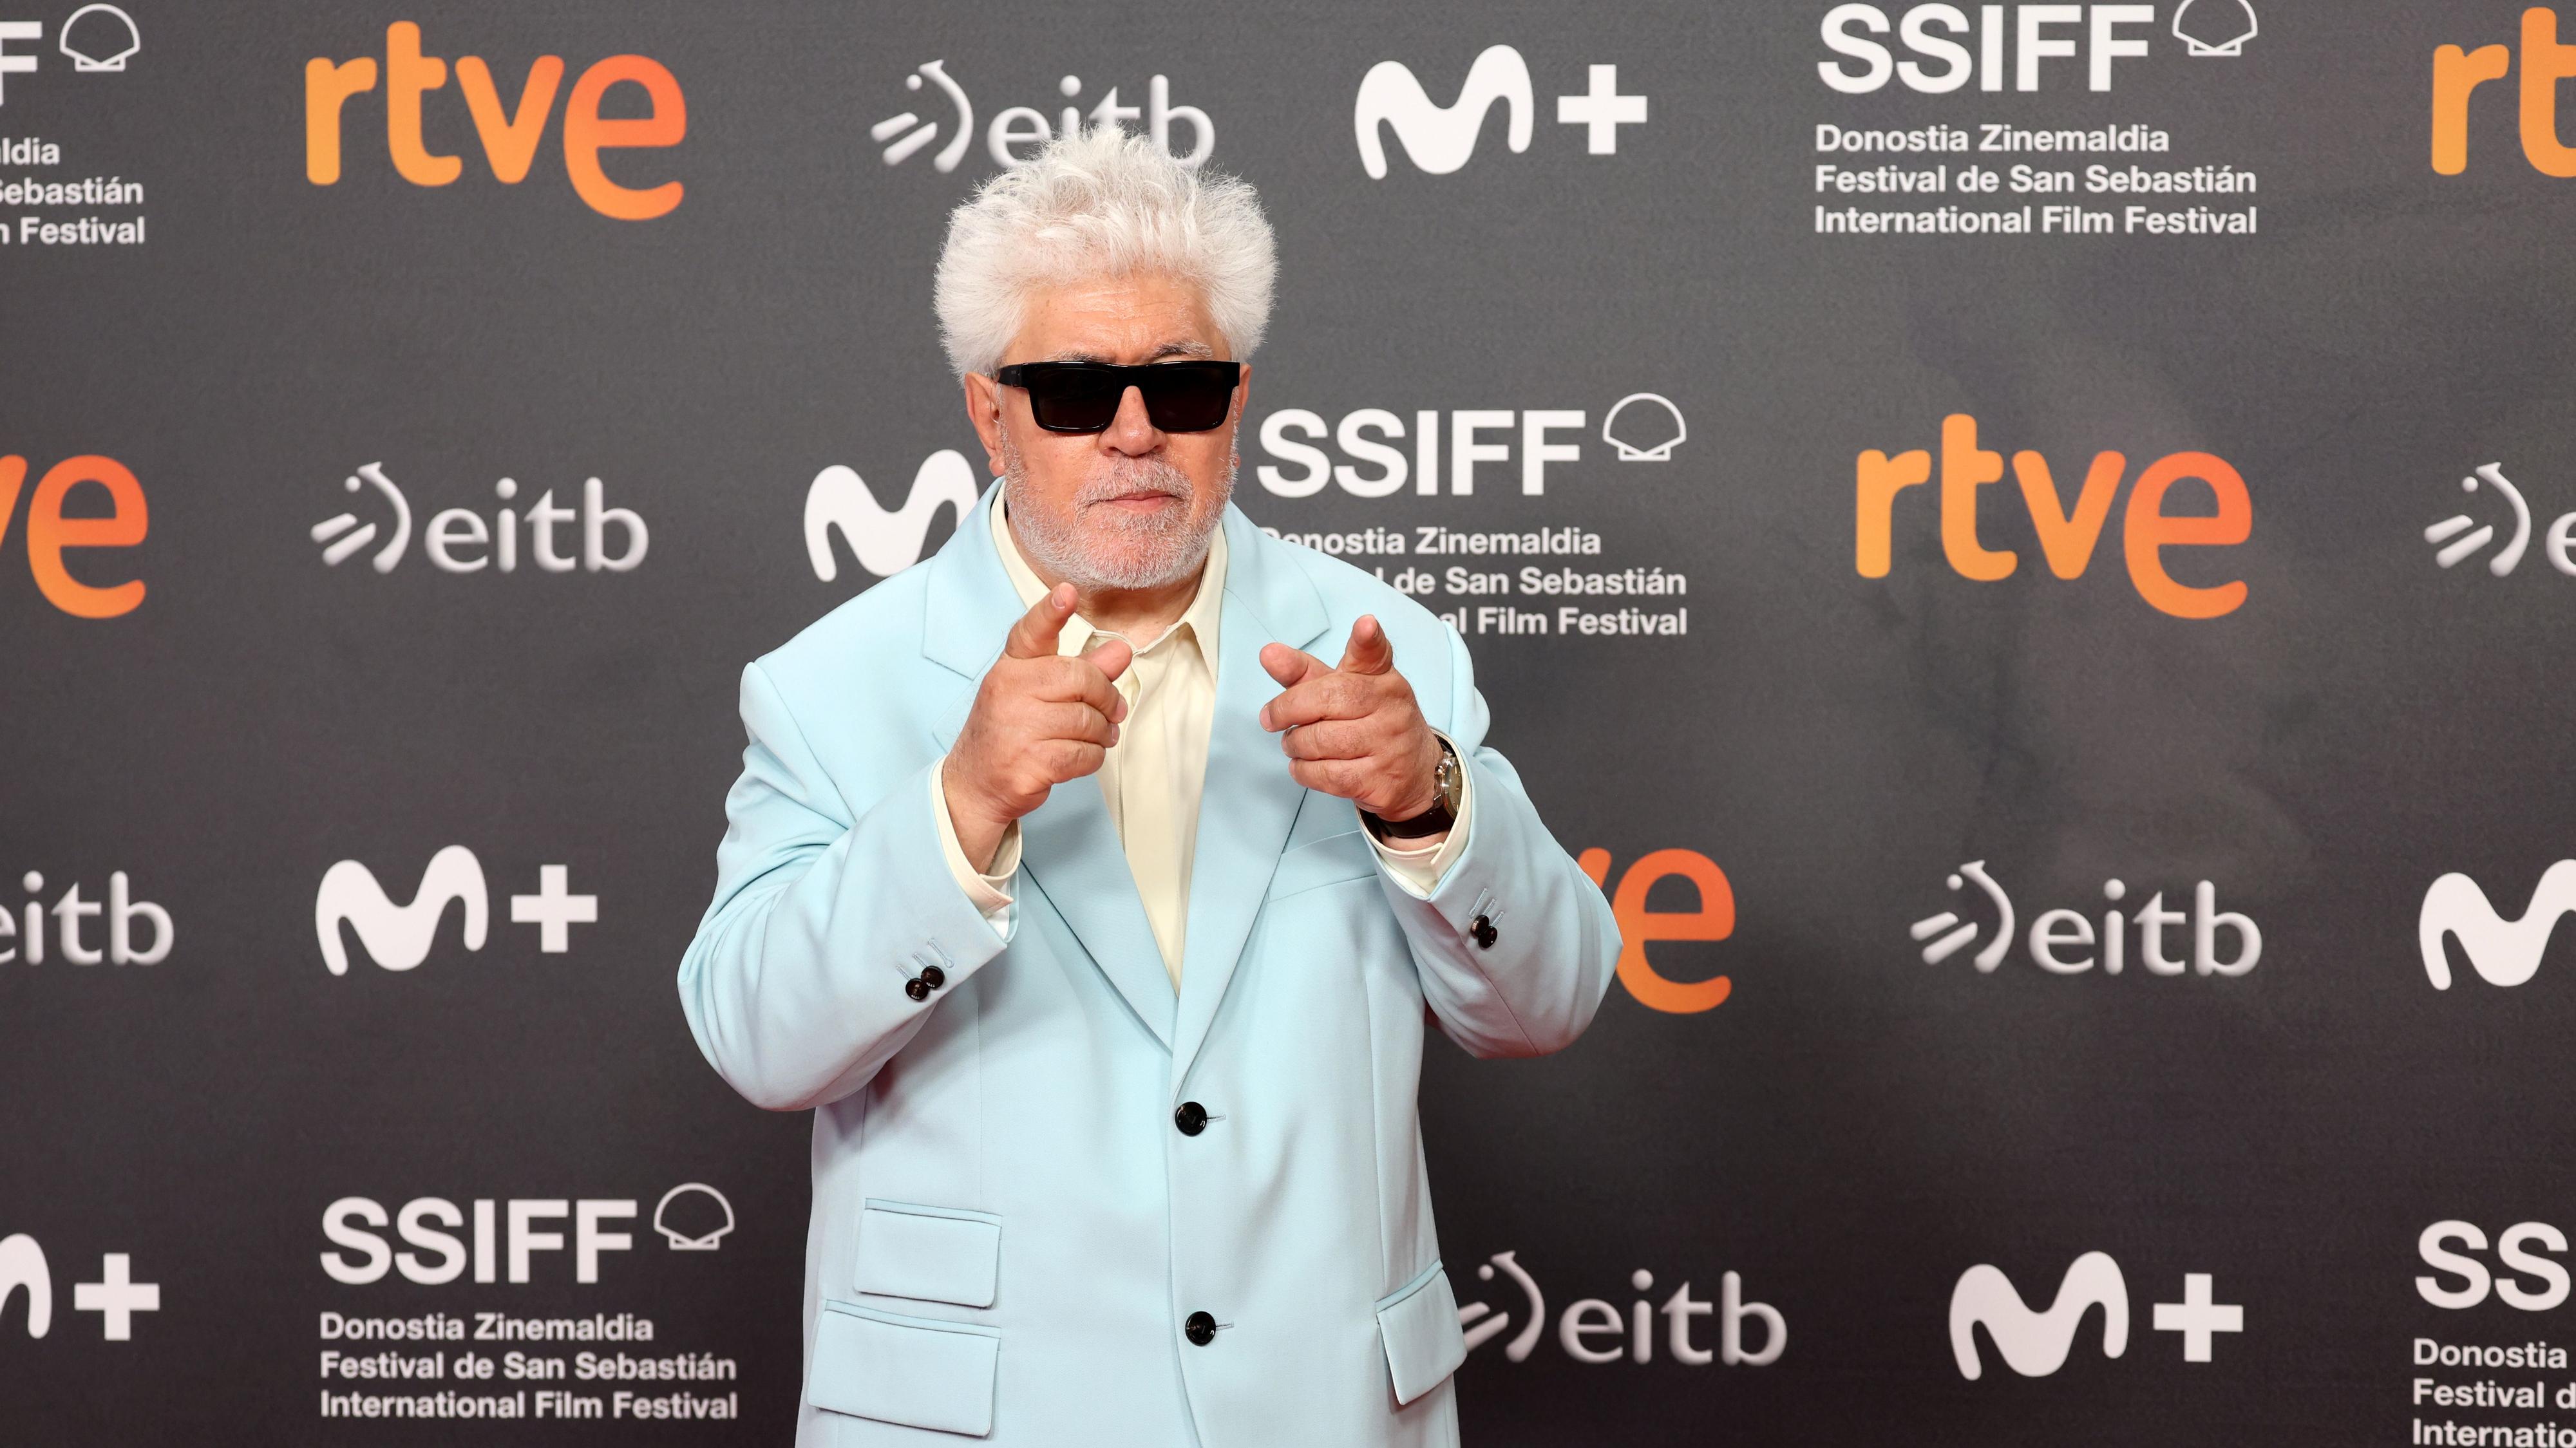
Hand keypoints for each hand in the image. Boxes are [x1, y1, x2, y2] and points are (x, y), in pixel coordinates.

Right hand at [942, 582, 1132, 870]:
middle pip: (1081, 679)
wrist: (976, 784)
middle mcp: (1009, 691)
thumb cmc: (1014, 730)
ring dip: (1103, 732)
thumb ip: (1083, 670)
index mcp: (1011, 667)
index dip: (1051, 613)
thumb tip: (1121, 650)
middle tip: (1113, 710)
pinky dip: (1093, 757)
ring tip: (1097, 736)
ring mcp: (1016, 728)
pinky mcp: (1028, 763)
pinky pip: (1084, 754)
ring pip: (1088, 720)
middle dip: (1106, 697)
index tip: (1067, 593)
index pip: (1030, 633)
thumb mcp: (1041, 693)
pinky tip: (1082, 756)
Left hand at [1258, 615, 1442, 825]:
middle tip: (1271, 719)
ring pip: (1322, 741)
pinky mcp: (1381, 781)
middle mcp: (1391, 707)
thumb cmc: (1370, 722)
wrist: (1415, 772)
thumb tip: (1269, 653)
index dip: (1367, 638)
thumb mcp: (1344, 691)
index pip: (1374, 654)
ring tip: (1294, 743)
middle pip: (1327, 699)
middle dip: (1287, 709)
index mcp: (1382, 678)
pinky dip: (1304, 771)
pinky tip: (1304, 765)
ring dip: (1294, 744)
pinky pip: (1327, 774)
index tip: (1365, 624)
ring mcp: (1390, 745)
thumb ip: (1305, 673)